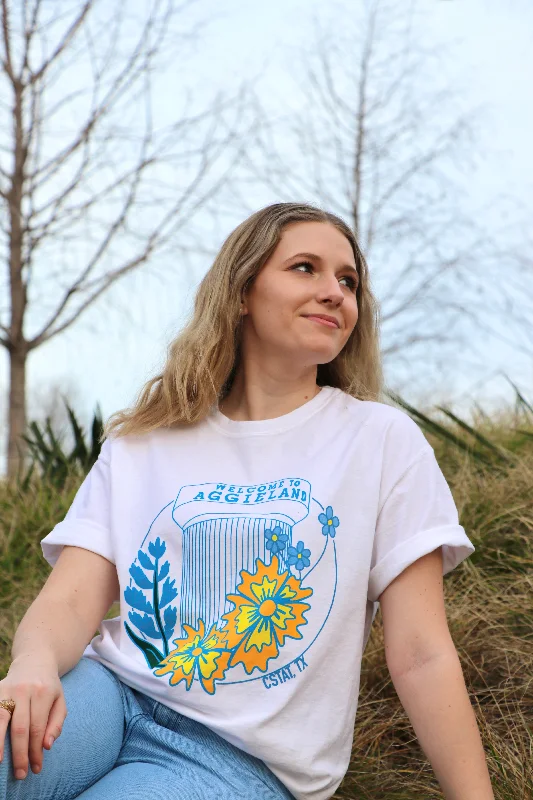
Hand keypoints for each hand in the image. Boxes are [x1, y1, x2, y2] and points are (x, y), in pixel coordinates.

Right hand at [0, 655, 66, 779]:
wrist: (35, 660)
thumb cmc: (49, 687)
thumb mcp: (60, 701)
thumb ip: (56, 724)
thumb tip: (47, 746)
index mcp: (43, 692)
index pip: (38, 728)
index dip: (36, 750)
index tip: (36, 767)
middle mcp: (24, 690)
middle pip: (20, 727)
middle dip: (20, 754)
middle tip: (21, 774)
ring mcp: (7, 689)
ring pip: (0, 719)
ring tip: (0, 764)